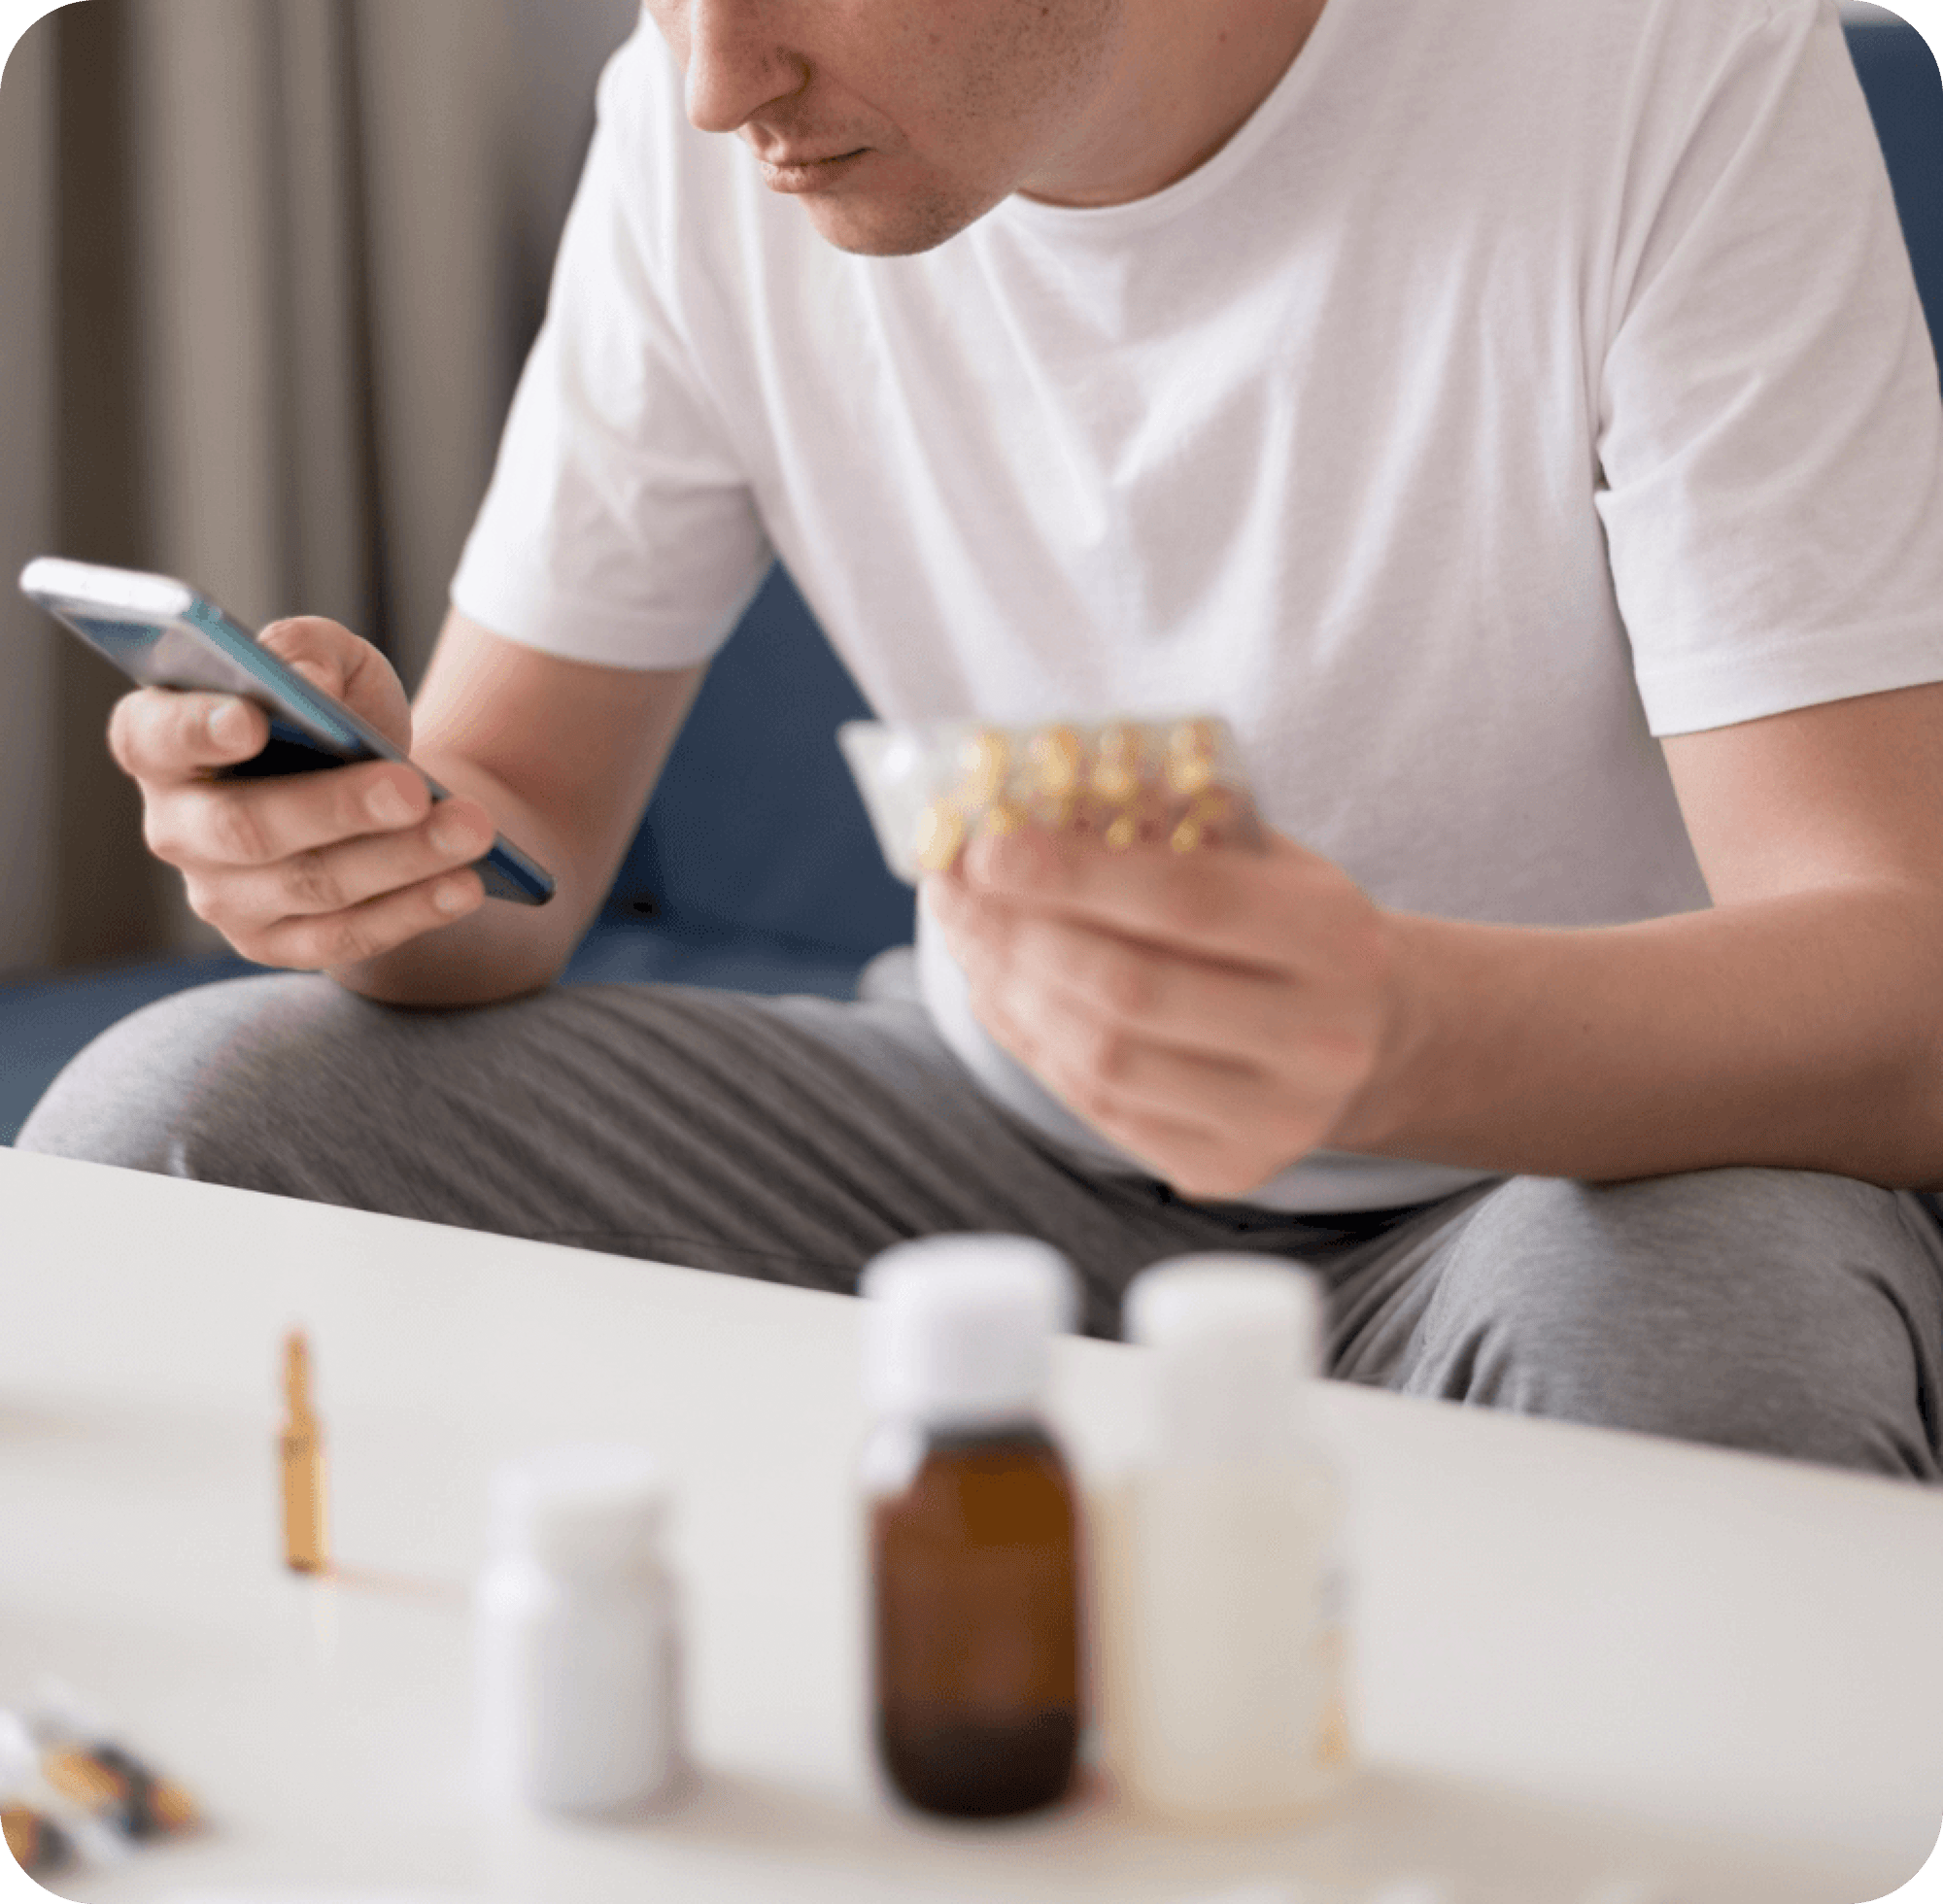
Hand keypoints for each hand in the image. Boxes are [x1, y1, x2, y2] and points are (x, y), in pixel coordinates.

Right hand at [108, 617, 493, 969]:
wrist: (377, 783)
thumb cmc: (332, 710)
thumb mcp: (327, 658)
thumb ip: (306, 650)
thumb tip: (305, 681)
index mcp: (160, 741)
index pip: (153, 737)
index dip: (196, 730)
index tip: (251, 718)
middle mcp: (176, 826)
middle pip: (246, 828)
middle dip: (336, 808)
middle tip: (411, 790)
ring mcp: (221, 896)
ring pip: (310, 886)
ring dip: (400, 859)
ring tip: (473, 828)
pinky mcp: (276, 944)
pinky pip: (345, 937)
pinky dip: (413, 911)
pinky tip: (467, 885)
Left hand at [926, 825, 1396, 1200]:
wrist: (1378, 1039)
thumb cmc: (1292, 928)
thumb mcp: (1265, 860)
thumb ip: (1170, 830)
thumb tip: (1026, 805)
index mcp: (1333, 937)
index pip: (1185, 902)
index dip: (1073, 875)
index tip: (987, 848)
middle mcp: (1318, 1038)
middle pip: (1130, 989)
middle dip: (1018, 935)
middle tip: (953, 893)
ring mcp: (1276, 1119)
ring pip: (1104, 1059)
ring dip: (1012, 993)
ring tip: (968, 939)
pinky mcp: (1230, 1170)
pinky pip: (1100, 1109)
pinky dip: (1033, 1045)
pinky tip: (1001, 994)